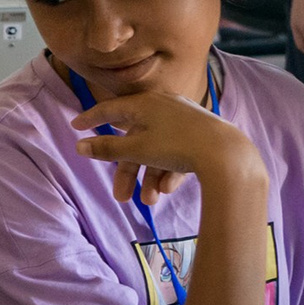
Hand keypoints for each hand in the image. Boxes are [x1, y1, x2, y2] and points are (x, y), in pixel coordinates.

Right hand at [70, 88, 262, 203]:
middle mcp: (163, 107)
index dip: (92, 118)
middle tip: (120, 197)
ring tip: (150, 201)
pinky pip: (176, 152)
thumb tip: (80, 146)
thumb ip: (107, 148)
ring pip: (156, 151)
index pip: (111, 109)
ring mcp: (183, 121)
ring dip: (149, 177)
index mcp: (146, 103)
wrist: (227, 154)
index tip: (76, 126)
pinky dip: (169, 170)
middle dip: (127, 172)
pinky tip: (168, 189)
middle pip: (135, 140)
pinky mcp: (199, 135)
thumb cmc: (178, 145)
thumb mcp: (138, 149)